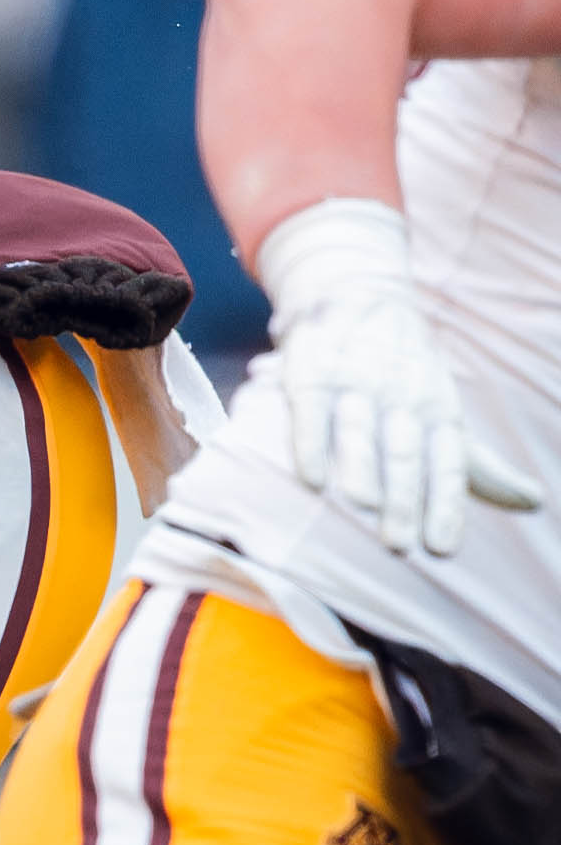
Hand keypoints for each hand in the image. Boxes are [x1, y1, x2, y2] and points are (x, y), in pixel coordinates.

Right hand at [256, 198, 544, 556]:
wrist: (357, 295)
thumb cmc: (405, 374)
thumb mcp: (447, 414)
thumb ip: (478, 467)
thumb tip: (533, 503)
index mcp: (439, 408)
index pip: (449, 461)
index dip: (446, 504)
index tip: (441, 550)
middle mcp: (402, 395)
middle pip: (405, 452)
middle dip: (404, 499)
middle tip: (400, 546)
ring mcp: (356, 381)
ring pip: (361, 430)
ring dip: (363, 468)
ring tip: (366, 506)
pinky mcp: (310, 371)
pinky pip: (311, 411)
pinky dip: (311, 445)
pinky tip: (312, 480)